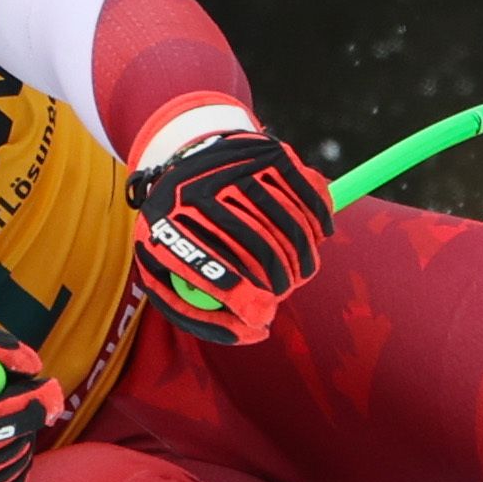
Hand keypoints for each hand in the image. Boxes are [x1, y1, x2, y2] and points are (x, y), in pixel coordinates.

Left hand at [126, 126, 330, 343]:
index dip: (242, 299)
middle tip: (282, 293)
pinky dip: (318, 227)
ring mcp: (234, 166)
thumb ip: (199, 314)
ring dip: (304, 261)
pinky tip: (313, 239)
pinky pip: (308, 200)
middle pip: (258, 249)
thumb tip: (255, 329)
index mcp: (164, 223)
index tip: (264, 317)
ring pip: (289, 227)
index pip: (210, 268)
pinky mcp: (267, 152)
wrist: (187, 159)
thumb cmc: (178, 231)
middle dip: (280, 284)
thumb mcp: (165, 272)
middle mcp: (196, 188)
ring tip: (298, 272)